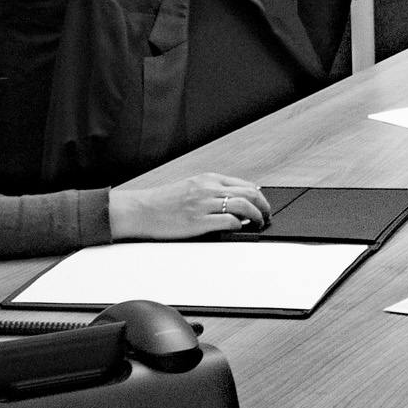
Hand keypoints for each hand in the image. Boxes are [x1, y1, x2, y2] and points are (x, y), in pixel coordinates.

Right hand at [108, 174, 270, 239]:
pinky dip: (240, 225)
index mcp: (208, 179)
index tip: (263, 204)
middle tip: (266, 214)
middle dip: (263, 205)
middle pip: (249, 193)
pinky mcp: (198, 222)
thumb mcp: (191, 187)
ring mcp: (204, 204)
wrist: (141, 210)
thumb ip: (212, 190)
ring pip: (243, 205)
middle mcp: (208, 188)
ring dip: (257, 215)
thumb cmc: (164, 201)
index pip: (244, 184)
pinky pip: (229, 221)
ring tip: (259, 222)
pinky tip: (240, 229)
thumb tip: (235, 198)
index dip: (259, 195)